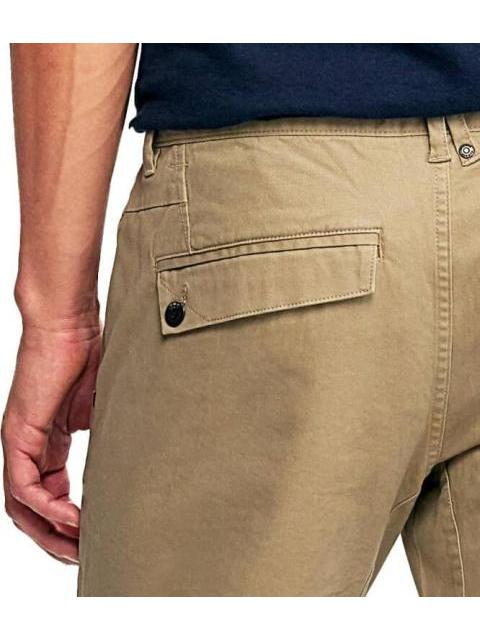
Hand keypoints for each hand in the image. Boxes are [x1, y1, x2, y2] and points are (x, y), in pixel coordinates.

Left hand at [2, 317, 100, 563]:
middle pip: (30, 510)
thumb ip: (105, 436)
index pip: (48, 495)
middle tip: (83, 557)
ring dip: (48, 533)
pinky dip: (48, 508)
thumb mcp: (102, 407)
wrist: (68, 323)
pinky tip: (74, 518)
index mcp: (48, 443)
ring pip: (22, 505)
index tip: (93, 537)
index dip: (67, 522)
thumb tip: (127, 460)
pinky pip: (25, 486)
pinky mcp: (18, 435)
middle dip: (56, 539)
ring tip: (78, 549)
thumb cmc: (86, 353)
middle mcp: (29, 448)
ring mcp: (20, 442)